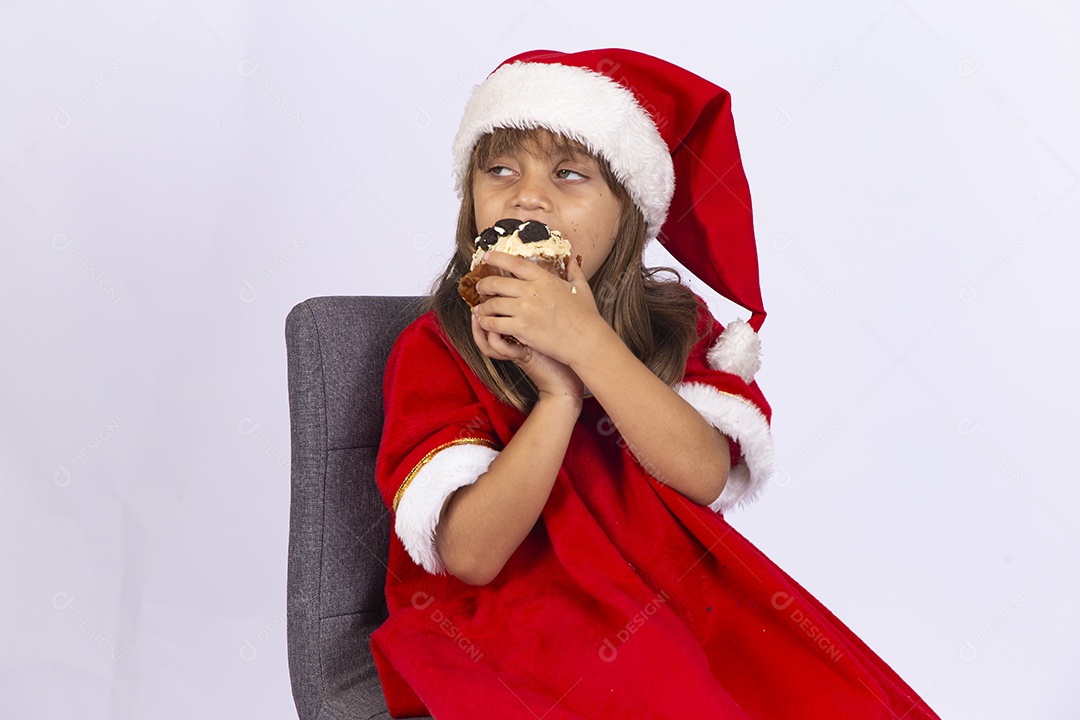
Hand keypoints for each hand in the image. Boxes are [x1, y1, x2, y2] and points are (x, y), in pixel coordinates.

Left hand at [471, 251, 605, 367]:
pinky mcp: (521, 328)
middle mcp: (530, 291)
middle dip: (484, 285)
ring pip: (492, 304)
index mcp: (543, 278)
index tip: (487, 257)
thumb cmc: (586, 315)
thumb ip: (573, 270)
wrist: (586, 339)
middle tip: (480, 288)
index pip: (513, 262)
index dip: (496, 258)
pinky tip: (485, 323)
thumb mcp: (581, 287)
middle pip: (496, 283)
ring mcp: (524, 309)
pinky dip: (486, 323)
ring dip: (483, 307)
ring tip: (480, 309)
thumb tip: (571, 259)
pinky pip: (495, 323)